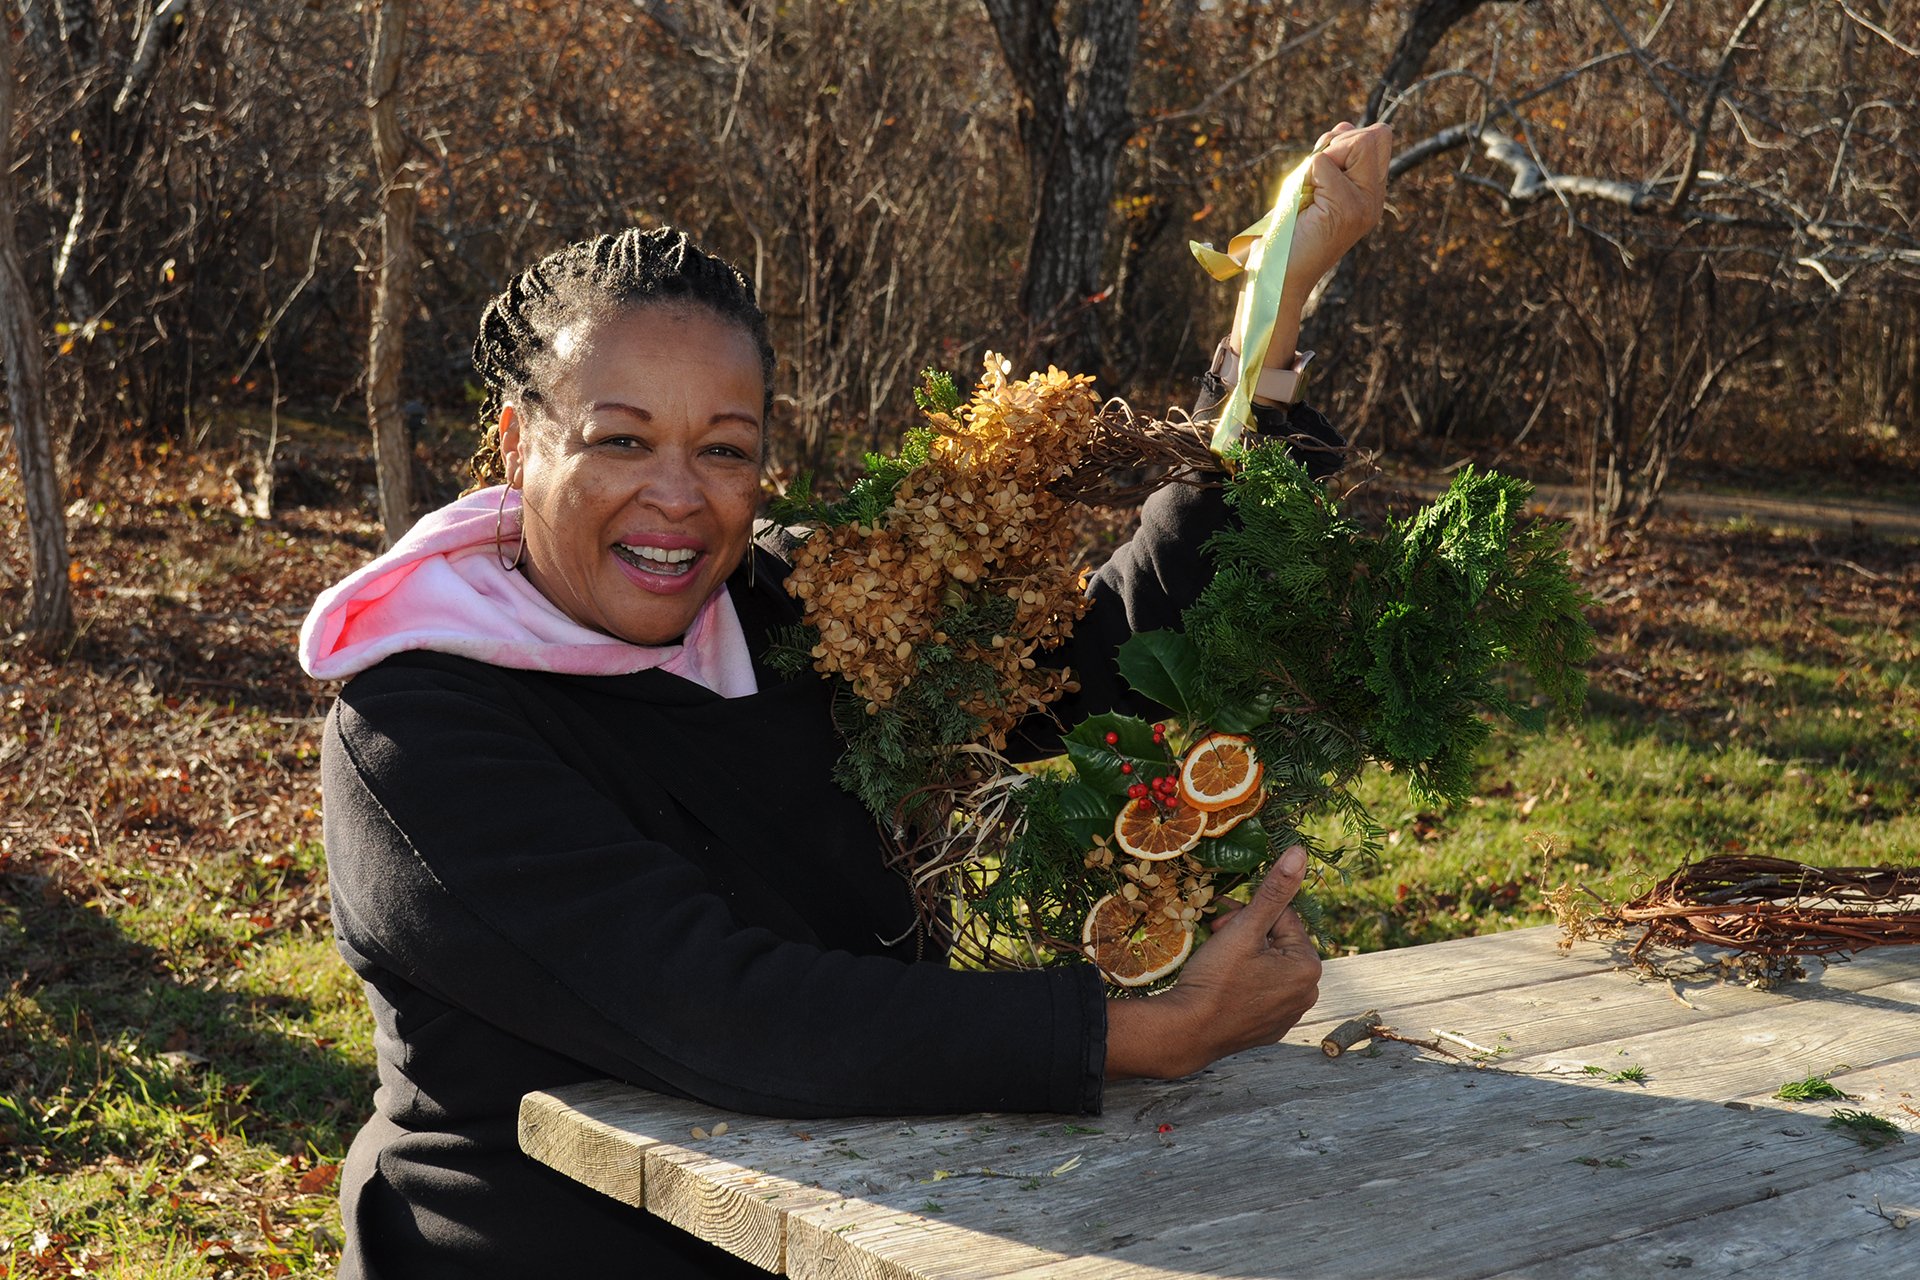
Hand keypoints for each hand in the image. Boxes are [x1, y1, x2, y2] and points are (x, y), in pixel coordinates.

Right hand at [1105, 847, 1322, 1079]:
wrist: (1187, 1033)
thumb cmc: (1216, 979)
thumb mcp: (1244, 929)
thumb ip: (1274, 891)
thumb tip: (1300, 853)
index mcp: (1308, 967)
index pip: (1283, 919)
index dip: (1250, 913)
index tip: (1221, 919)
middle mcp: (1308, 994)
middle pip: (1277, 945)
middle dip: (1247, 934)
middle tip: (1215, 935)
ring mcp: (1288, 1016)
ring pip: (1268, 969)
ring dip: (1245, 956)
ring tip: (1216, 960)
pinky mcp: (1269, 1031)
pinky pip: (1261, 994)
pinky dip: (1244, 984)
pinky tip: (1221, 986)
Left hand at [1227, 122, 1391, 378]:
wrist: (1279, 280)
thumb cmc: (1288, 237)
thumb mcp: (1311, 189)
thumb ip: (1331, 159)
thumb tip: (1343, 127)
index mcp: (1369, 193)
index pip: (1378, 137)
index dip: (1345, 141)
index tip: (1321, 172)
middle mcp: (1374, 199)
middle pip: (1374, 135)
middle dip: (1336, 146)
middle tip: (1315, 185)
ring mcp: (1365, 204)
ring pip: (1353, 143)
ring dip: (1318, 163)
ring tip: (1308, 198)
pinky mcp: (1347, 208)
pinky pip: (1321, 164)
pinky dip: (1303, 178)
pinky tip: (1302, 208)